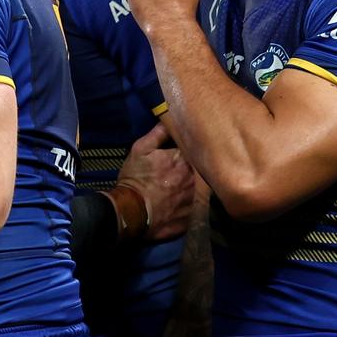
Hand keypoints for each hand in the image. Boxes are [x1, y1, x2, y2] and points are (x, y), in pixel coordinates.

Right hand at [115, 123, 195, 241]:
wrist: (131, 212)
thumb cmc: (135, 178)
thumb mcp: (140, 150)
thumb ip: (158, 134)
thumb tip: (169, 120)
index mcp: (183, 160)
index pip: (196, 149)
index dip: (193, 149)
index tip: (189, 149)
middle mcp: (194, 178)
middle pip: (203, 169)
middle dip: (200, 166)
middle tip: (188, 168)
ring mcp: (196, 198)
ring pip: (205, 188)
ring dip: (200, 185)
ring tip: (188, 186)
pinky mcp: (194, 215)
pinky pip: (200, 207)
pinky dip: (196, 203)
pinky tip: (186, 203)